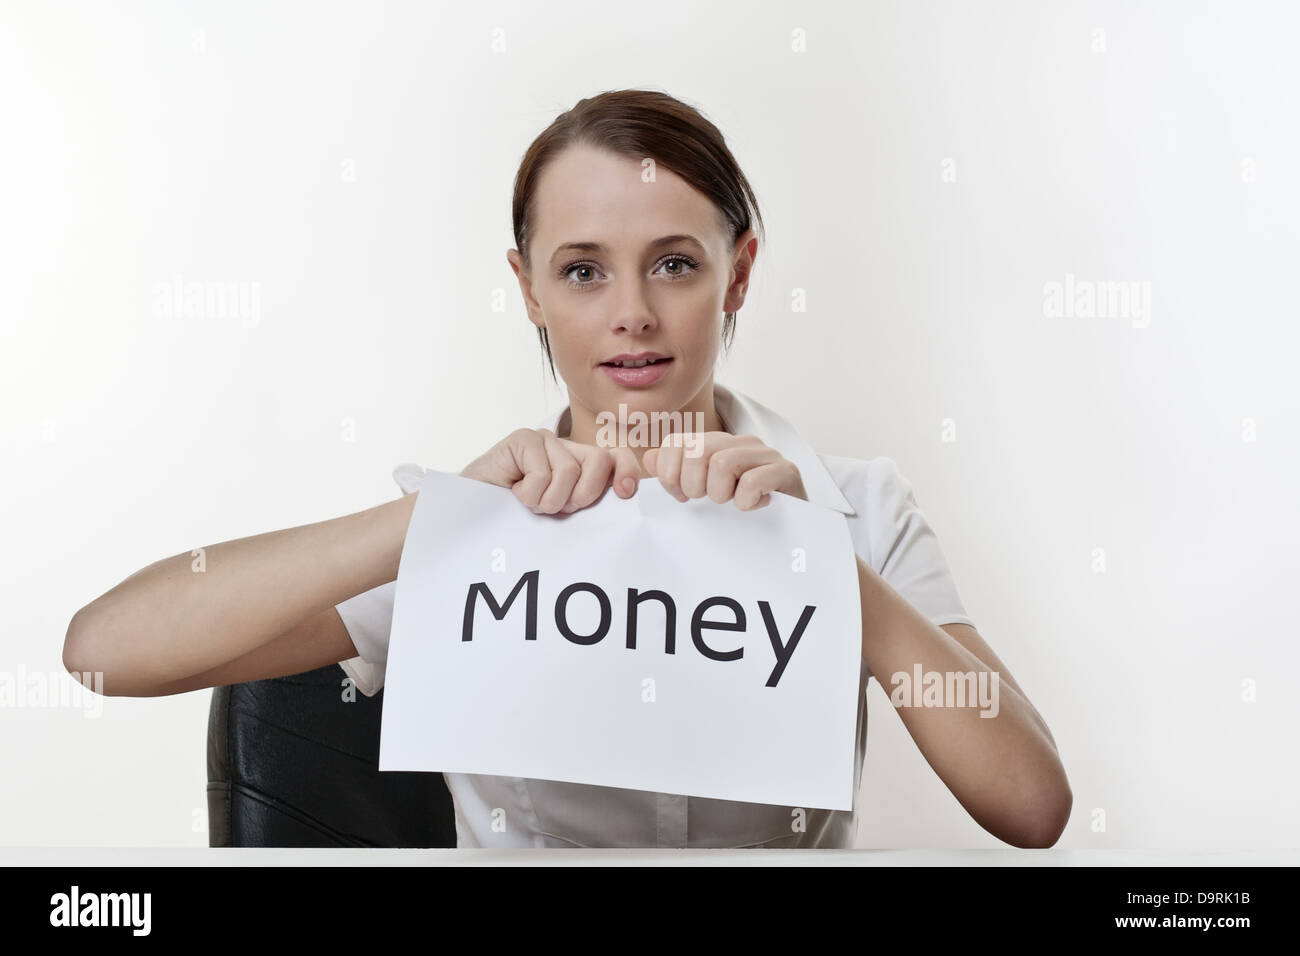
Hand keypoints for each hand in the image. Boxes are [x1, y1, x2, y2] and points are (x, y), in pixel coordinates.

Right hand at [460, 428, 644, 514]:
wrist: (472, 519)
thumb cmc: (517, 520)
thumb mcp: (562, 516)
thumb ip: (589, 505)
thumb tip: (624, 499)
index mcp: (581, 467)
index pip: (617, 457)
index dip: (626, 470)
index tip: (624, 493)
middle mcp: (566, 449)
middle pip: (599, 460)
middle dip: (582, 495)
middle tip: (554, 508)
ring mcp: (544, 440)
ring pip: (569, 471)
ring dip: (548, 500)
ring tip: (528, 503)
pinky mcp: (523, 439)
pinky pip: (542, 472)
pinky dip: (530, 494)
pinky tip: (513, 493)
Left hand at [641, 432, 807, 510]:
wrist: (793, 525)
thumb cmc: (743, 507)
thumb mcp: (703, 492)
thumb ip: (674, 474)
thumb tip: (649, 458)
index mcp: (716, 443)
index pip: (676, 444)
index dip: (669, 475)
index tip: (682, 496)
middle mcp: (739, 442)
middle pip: (696, 451)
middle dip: (693, 485)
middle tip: (708, 501)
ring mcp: (765, 454)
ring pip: (722, 463)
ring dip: (720, 494)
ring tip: (733, 503)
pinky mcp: (786, 471)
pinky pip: (752, 481)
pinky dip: (746, 500)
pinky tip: (754, 505)